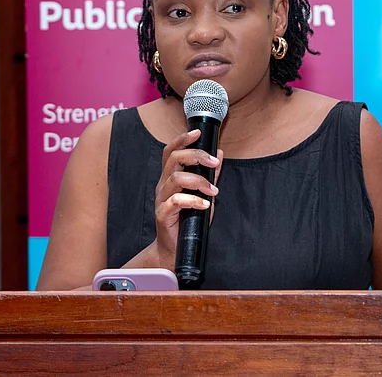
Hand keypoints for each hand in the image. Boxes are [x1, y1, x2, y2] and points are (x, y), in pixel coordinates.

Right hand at [153, 129, 223, 269]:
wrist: (175, 249)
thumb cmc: (189, 221)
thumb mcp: (205, 194)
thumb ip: (211, 175)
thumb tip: (220, 153)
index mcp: (170, 177)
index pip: (171, 151)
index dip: (182, 139)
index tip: (197, 132)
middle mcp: (163, 185)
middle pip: (173, 158)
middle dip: (196, 155)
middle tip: (214, 162)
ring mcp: (161, 199)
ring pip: (176, 178)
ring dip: (199, 181)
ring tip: (213, 191)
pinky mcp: (163, 214)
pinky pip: (176, 201)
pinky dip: (193, 200)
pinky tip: (205, 205)